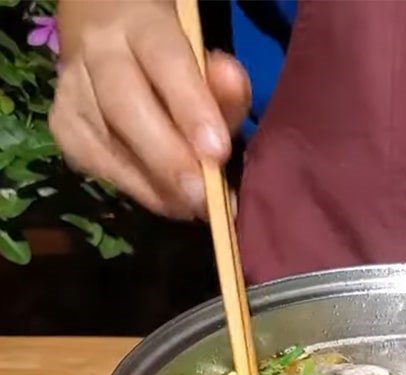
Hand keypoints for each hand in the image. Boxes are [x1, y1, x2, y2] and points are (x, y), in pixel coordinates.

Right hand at [50, 0, 250, 219]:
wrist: (112, 43)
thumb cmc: (174, 61)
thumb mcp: (205, 63)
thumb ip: (222, 83)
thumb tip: (233, 87)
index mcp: (141, 27)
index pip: (166, 61)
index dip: (191, 108)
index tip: (218, 153)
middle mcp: (96, 54)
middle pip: (125, 108)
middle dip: (168, 160)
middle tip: (203, 197)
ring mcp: (72, 93)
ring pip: (107, 146)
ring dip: (155, 186)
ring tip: (193, 208)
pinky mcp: (64, 129)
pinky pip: (99, 168)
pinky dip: (139, 191)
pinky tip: (168, 202)